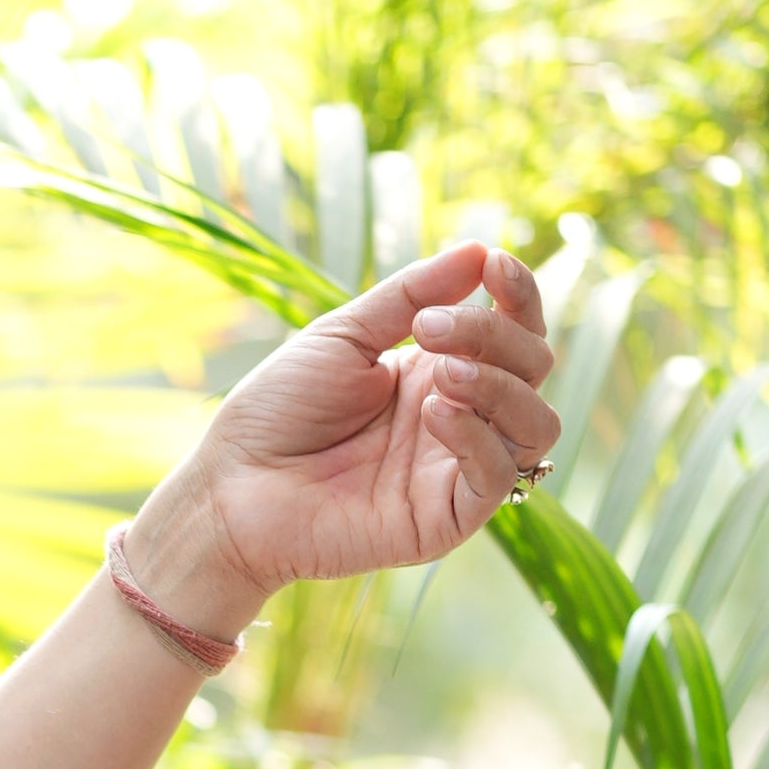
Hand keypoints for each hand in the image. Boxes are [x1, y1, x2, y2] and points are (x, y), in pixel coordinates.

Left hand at [146, 242, 558, 622]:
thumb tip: (480, 250)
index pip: (515, 330)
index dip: (519, 295)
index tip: (495, 264)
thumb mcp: (344, 335)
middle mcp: (460, 417)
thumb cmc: (277, 411)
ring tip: (441, 371)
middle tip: (429, 328)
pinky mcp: (447, 519)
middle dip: (497, 335)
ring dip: (499, 385)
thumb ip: (412, 295)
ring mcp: (456, 469)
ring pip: (537, 425)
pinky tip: (434, 411)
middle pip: (534, 369)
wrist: (232, 486)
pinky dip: (477, 436)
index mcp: (440, 369)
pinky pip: (498, 476)